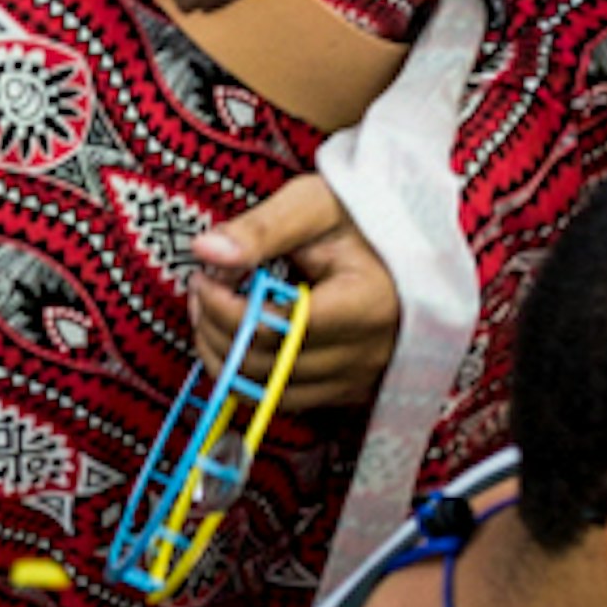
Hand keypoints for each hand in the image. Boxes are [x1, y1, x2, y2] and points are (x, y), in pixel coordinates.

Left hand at [190, 173, 398, 411]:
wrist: (403, 245)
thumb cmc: (358, 219)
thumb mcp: (313, 207)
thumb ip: (260, 229)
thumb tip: (205, 252)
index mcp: (367, 305)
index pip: (275, 328)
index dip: (224, 306)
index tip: (205, 275)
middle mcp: (368, 354)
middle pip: (265, 364)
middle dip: (215, 328)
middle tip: (202, 288)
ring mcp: (359, 379)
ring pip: (266, 390)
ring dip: (223, 354)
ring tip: (213, 310)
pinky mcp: (346, 392)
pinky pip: (280, 399)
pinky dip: (245, 374)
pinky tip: (236, 335)